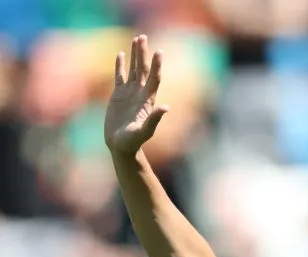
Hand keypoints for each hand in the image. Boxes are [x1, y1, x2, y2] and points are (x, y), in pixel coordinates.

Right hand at [104, 35, 168, 154]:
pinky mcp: (118, 95)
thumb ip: (154, 119)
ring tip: (136, 39)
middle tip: (143, 37)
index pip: (153, 78)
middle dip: (144, 53)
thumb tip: (166, 107)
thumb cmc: (133, 142)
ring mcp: (129, 93)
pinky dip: (120, 65)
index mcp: (147, 100)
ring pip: (133, 69)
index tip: (159, 51)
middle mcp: (140, 94)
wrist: (120, 146)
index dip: (156, 65)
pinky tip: (120, 54)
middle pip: (143, 69)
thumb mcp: (144, 131)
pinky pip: (119, 76)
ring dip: (135, 55)